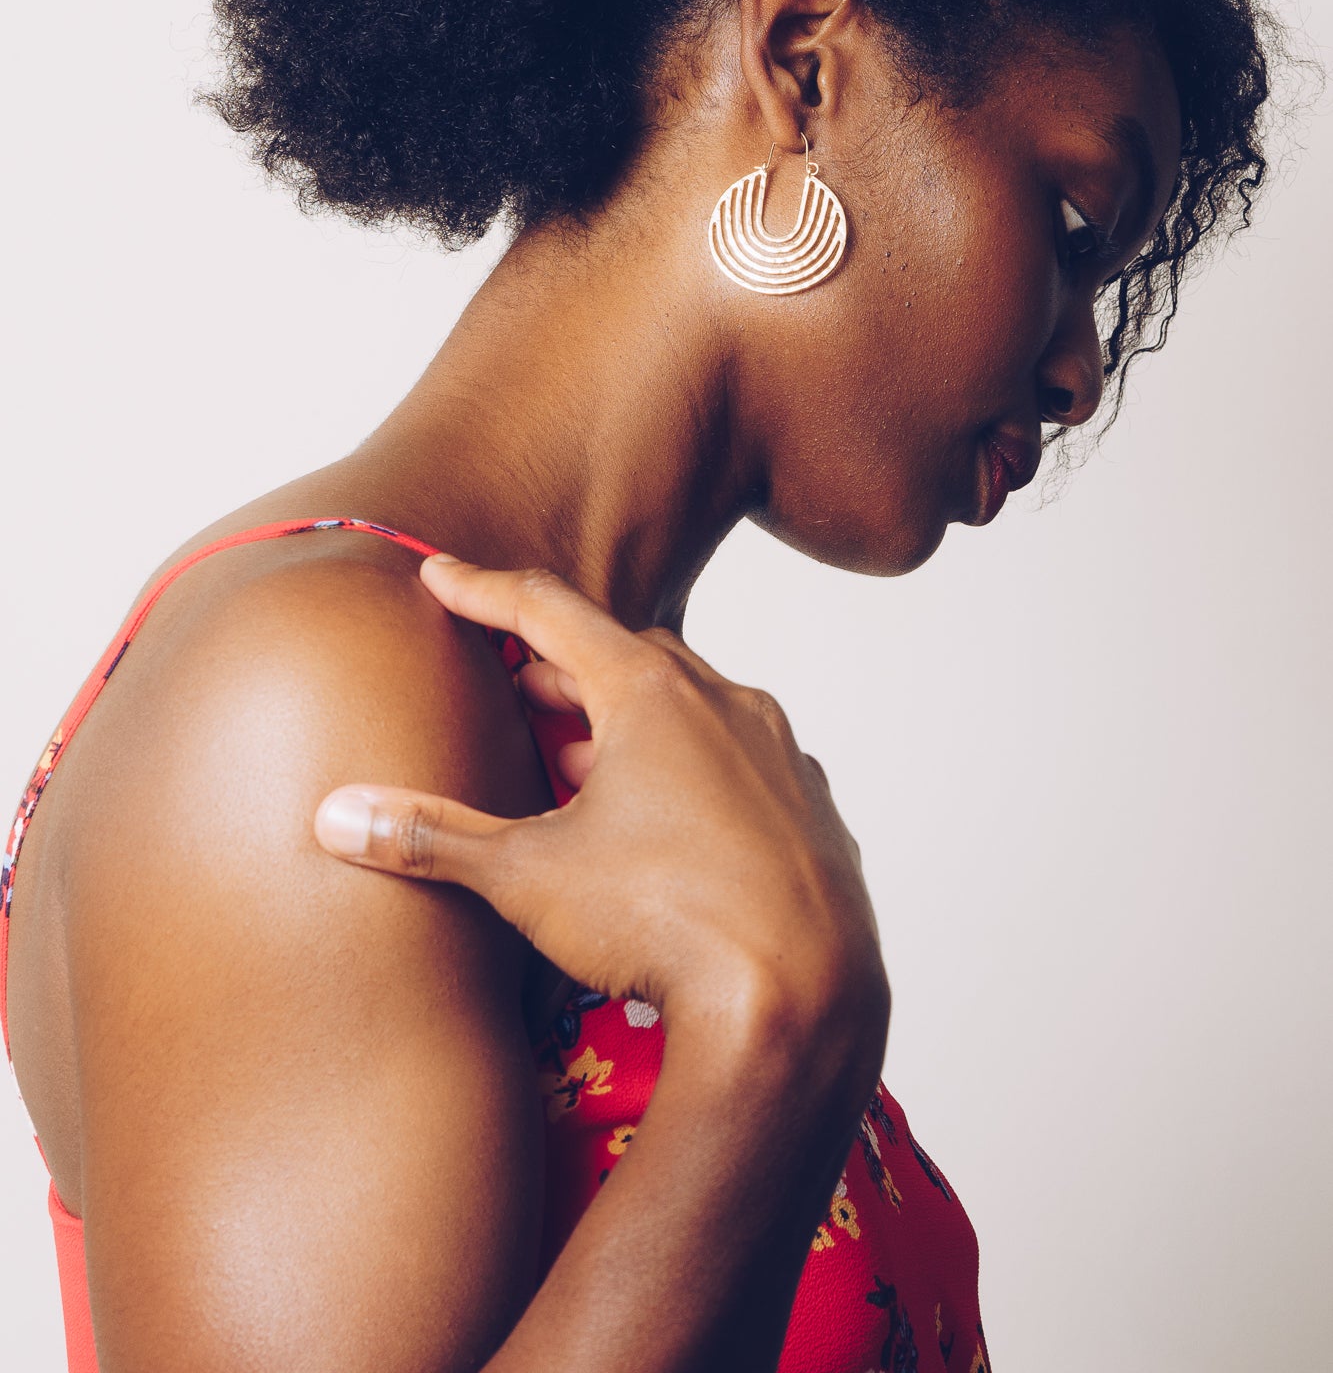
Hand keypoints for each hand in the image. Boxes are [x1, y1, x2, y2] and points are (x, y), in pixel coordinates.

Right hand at [315, 558, 888, 1046]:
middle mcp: (726, 704)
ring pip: (696, 709)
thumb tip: (338, 816)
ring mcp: (781, 757)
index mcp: (651, 693)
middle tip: (518, 675)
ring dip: (635, 721)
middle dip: (565, 663)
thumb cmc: (664, 920)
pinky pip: (747, 767)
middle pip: (629, 655)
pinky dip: (699, 773)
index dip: (485, 591)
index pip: (549, 613)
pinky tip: (674, 821)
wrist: (801, 999)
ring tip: (583, 758)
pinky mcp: (815, 813)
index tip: (443, 574)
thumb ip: (433, 838)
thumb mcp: (528, 876)